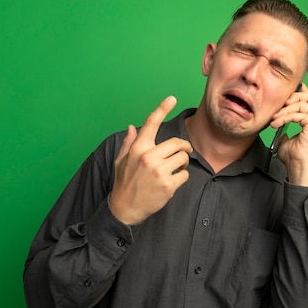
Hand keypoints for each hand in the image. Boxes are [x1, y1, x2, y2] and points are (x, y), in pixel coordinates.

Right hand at [109, 96, 192, 224]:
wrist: (125, 209)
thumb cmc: (124, 183)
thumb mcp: (121, 161)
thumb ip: (129, 143)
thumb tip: (131, 127)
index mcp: (138, 148)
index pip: (151, 124)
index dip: (161, 109)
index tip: (172, 98)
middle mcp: (148, 157)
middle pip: (177, 143)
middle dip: (183, 148)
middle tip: (183, 152)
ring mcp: (159, 171)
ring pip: (183, 158)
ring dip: (183, 163)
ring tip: (174, 170)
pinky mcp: (168, 185)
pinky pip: (185, 174)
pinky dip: (182, 177)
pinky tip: (171, 182)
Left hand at [270, 84, 307, 186]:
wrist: (299, 168)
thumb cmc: (294, 159)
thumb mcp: (287, 141)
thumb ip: (285, 131)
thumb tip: (280, 125)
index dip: (300, 94)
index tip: (286, 96)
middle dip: (294, 97)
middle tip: (280, 105)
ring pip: (302, 104)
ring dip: (285, 110)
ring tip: (274, 119)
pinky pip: (297, 114)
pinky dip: (285, 117)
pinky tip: (276, 123)